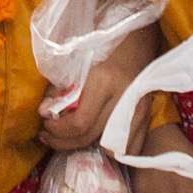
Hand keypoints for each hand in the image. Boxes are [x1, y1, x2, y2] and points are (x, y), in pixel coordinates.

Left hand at [40, 26, 155, 152]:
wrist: (138, 43)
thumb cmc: (104, 49)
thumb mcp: (78, 63)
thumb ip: (60, 89)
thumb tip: (44, 113)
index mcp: (104, 81)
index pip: (80, 122)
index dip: (58, 131)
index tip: (45, 125)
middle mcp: (123, 99)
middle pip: (90, 137)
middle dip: (63, 141)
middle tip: (48, 135)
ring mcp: (139, 111)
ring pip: (108, 148)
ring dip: (85, 146)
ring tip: (67, 138)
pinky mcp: (147, 118)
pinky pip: (128, 148)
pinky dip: (109, 150)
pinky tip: (94, 139)